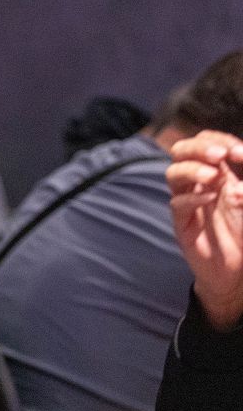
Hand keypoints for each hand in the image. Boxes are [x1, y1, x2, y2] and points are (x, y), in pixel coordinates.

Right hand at [166, 130, 242, 329]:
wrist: (236, 270)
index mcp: (217, 172)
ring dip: (193, 170)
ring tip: (214, 177)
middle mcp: (199, 184)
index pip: (206, 142)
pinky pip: (177, 204)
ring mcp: (188, 202)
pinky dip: (192, 198)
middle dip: (199, 148)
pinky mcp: (182, 223)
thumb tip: (239, 162)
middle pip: (182, 151)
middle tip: (220, 155)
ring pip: (173, 173)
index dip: (220, 140)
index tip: (239, 152)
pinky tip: (209, 199)